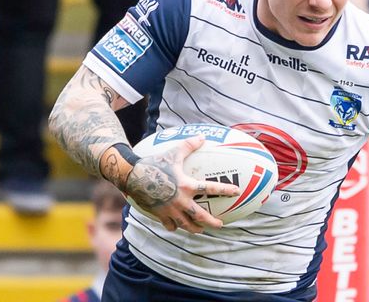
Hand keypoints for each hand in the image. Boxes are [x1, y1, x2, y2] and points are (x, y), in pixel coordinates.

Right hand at [125, 135, 239, 232]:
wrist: (132, 176)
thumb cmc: (154, 163)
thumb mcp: (173, 153)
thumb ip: (188, 146)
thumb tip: (202, 137)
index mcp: (186, 186)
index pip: (210, 189)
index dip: (225, 190)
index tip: (236, 191)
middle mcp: (180, 201)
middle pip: (200, 216)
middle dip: (211, 222)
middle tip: (220, 225)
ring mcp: (170, 210)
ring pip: (185, 224)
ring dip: (195, 228)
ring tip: (200, 230)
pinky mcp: (159, 214)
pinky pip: (169, 225)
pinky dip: (174, 226)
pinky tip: (176, 226)